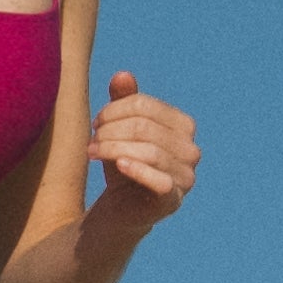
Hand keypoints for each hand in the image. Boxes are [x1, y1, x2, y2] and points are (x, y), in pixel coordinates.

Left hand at [88, 70, 198, 217]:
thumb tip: (123, 75)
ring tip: (93, 152)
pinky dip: (138, 171)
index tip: (96, 122)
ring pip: (149, 152)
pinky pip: (161, 182)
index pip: (146, 106)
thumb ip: (123, 101)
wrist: (120, 207)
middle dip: (111, 130)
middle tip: (91, 140)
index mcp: (183, 126)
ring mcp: (187, 176)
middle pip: (145, 127)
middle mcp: (191, 150)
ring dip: (114, 149)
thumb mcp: (120, 129)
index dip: (115, 110)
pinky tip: (118, 165)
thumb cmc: (123, 162)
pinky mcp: (174, 200)